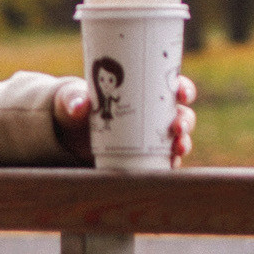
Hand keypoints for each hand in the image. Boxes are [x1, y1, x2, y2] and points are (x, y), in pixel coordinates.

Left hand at [53, 75, 198, 165]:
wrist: (67, 134)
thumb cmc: (76, 107)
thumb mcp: (72, 99)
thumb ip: (73, 99)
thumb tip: (78, 106)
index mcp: (144, 92)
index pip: (172, 87)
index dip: (184, 88)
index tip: (181, 91)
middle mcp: (154, 114)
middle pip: (181, 115)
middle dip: (185, 121)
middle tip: (177, 127)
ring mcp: (151, 137)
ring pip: (177, 139)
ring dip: (183, 144)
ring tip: (177, 149)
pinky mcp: (144, 158)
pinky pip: (164, 162)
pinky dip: (170, 165)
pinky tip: (169, 167)